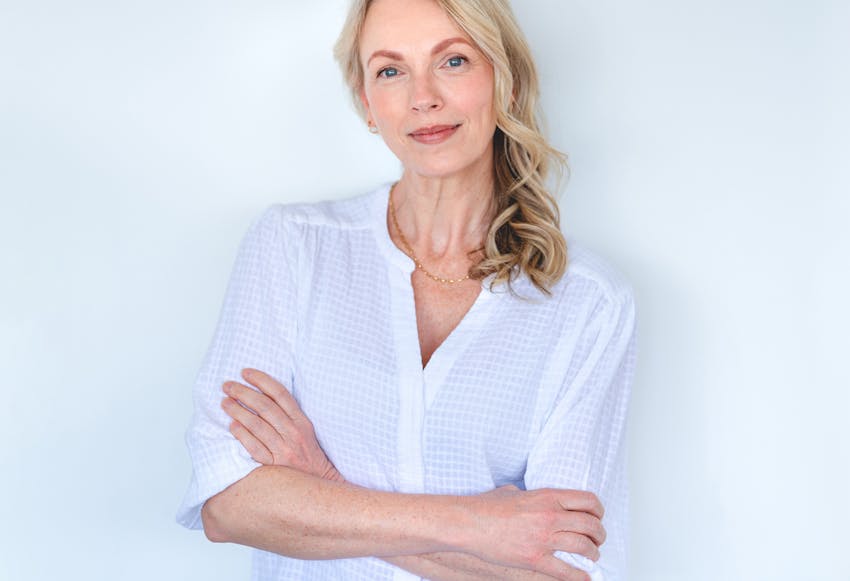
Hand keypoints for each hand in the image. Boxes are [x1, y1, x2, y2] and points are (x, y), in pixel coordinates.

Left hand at [221, 368, 344, 481]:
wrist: (319, 484)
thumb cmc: (309, 457)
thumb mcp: (306, 431)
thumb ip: (289, 415)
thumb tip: (262, 397)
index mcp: (302, 422)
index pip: (280, 393)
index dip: (261, 380)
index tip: (245, 372)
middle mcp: (293, 433)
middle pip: (265, 406)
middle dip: (244, 392)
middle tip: (228, 385)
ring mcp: (284, 450)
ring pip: (257, 424)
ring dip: (238, 411)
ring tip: (225, 402)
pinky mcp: (274, 466)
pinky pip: (255, 447)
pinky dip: (242, 435)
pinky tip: (232, 426)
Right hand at [462, 485, 604, 579]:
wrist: (469, 523)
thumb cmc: (486, 507)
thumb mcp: (513, 491)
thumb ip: (528, 495)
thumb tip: (529, 497)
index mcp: (547, 496)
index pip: (587, 501)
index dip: (598, 511)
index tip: (597, 517)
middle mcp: (550, 515)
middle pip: (590, 525)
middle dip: (599, 535)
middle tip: (597, 540)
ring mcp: (543, 538)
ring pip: (584, 547)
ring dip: (593, 553)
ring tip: (592, 556)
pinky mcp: (535, 558)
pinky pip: (566, 571)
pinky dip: (579, 577)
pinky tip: (584, 578)